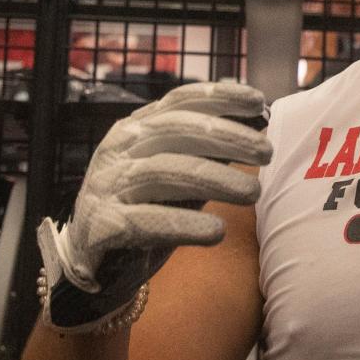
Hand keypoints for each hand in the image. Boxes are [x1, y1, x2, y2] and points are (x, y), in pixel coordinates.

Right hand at [37, 80, 272, 331]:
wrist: (92, 262)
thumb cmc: (144, 207)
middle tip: (267, 152)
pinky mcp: (100, 226)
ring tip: (253, 193)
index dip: (220, 97)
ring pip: (164, 171)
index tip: (259, 102)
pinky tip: (216, 231)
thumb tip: (258, 117)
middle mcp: (118, 148)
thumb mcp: (177, 171)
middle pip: (176, 130)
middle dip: (227, 137)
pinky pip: (145, 221)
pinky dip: (184, 224)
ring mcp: (106, 185)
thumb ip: (208, 149)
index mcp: (137, 127)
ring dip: (215, 179)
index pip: (180, 101)